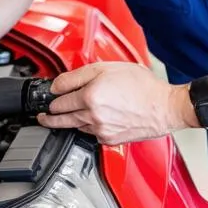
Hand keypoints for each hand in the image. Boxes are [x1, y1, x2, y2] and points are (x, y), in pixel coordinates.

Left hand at [38, 62, 193, 144]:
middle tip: (42, 115)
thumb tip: (60, 84)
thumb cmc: (143, 86)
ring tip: (58, 119)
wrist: (164, 107)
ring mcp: (100, 130)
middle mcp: (92, 115)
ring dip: (66, 122)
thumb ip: (80, 74)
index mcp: (90, 95)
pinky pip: (90, 134)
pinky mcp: (109, 140)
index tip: (48, 96)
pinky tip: (89, 121)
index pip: (58, 97)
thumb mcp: (108, 67)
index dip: (51, 95)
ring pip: (74, 126)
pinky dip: (87, 127)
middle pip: (60, 117)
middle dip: (49, 114)